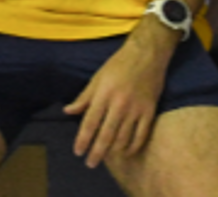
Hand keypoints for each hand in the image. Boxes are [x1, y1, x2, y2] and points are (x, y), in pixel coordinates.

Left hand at [64, 34, 169, 168]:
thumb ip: (84, 97)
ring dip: (114, 151)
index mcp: (104, 94)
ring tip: (106, 158)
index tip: (78, 152)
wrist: (147, 54)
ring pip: (123, 138)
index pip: (90, 122)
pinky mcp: (149, 111)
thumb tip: (68, 111)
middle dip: (97, 152)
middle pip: (106, 135)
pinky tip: (127, 152)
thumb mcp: (97, 77)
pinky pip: (141, 135)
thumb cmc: (119, 64)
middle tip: (90, 164)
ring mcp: (136, 109)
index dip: (83, 139)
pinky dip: (133, 146)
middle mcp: (119, 104)